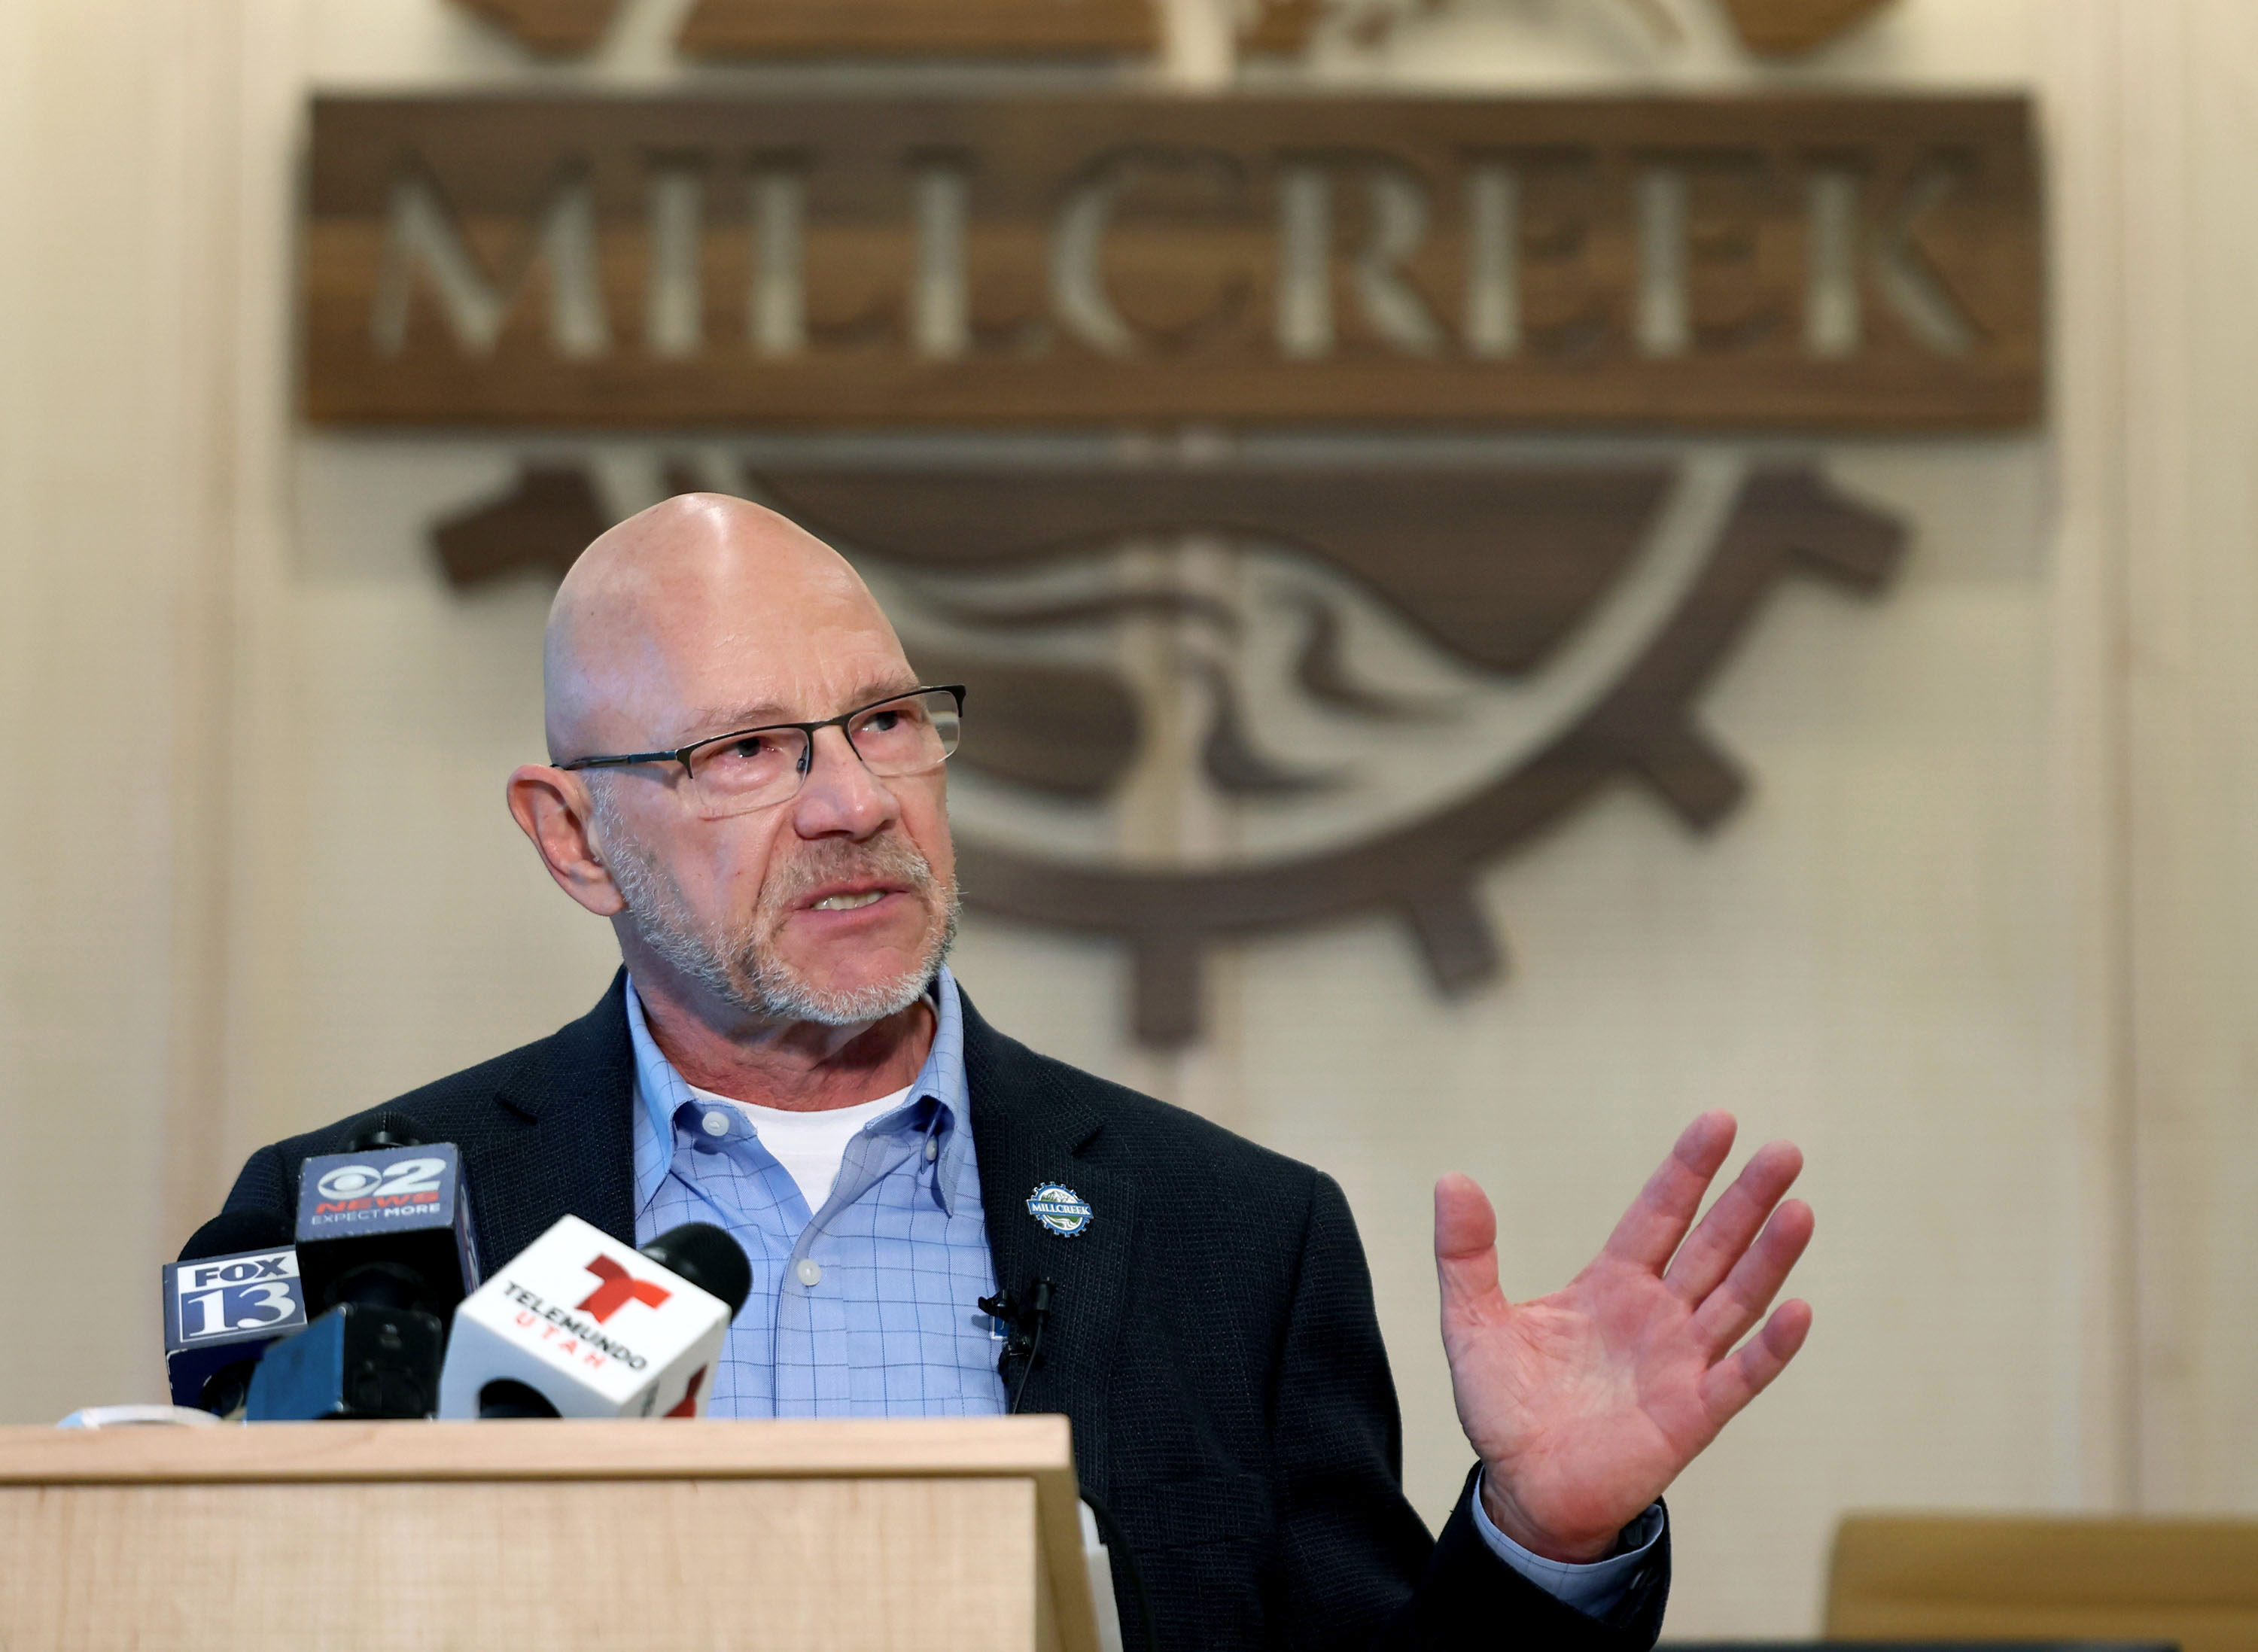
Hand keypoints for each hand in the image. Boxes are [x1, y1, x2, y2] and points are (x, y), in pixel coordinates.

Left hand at [1434, 1111, 1812, 1563]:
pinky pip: (1740, 1376)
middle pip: (1711, 1246)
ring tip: (1799, 1209)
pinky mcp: (1692, 1416)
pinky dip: (1771, 1348)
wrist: (1522, 1492)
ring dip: (1769, 1258)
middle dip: (1746, 1200)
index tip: (1720, 1121)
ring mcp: (1681, 1363)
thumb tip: (1453, 1179)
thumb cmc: (1503, 1409)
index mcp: (1610, 1285)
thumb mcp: (1472, 1321)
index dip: (1687, 1170)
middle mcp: (1656, 1316)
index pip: (1658, 1214)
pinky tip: (1798, 1310)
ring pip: (1736, 1299)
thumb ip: (1466, 1253)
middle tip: (1784, 1152)